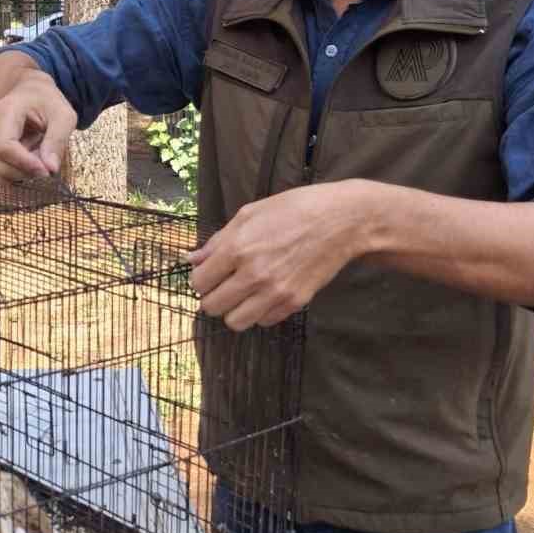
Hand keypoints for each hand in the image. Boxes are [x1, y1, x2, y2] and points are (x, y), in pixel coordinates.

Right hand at [0, 70, 77, 183]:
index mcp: (5, 110)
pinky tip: (26, 160)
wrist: (30, 93)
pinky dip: (13, 173)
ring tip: (37, 156)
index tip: (46, 171)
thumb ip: (57, 141)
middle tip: (46, 160)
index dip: (24, 164)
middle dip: (26, 171)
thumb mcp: (63, 116)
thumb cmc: (48, 103)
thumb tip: (50, 169)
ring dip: (21, 172)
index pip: (4, 147)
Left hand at [188, 181, 374, 329]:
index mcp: (237, 248)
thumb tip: (192, 260)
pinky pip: (263, 321)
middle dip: (214, 297)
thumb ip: (217, 241)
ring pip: (235, 322)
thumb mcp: (250, 214)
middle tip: (225, 285)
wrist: (341, 220)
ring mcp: (275, 291)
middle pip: (212, 307)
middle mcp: (253, 274)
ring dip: (235, 310)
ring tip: (244, 295)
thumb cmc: (295, 210)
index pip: (199, 283)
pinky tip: (267, 294)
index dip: (202, 279)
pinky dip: (261, 312)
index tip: (211, 274)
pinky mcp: (294, 302)